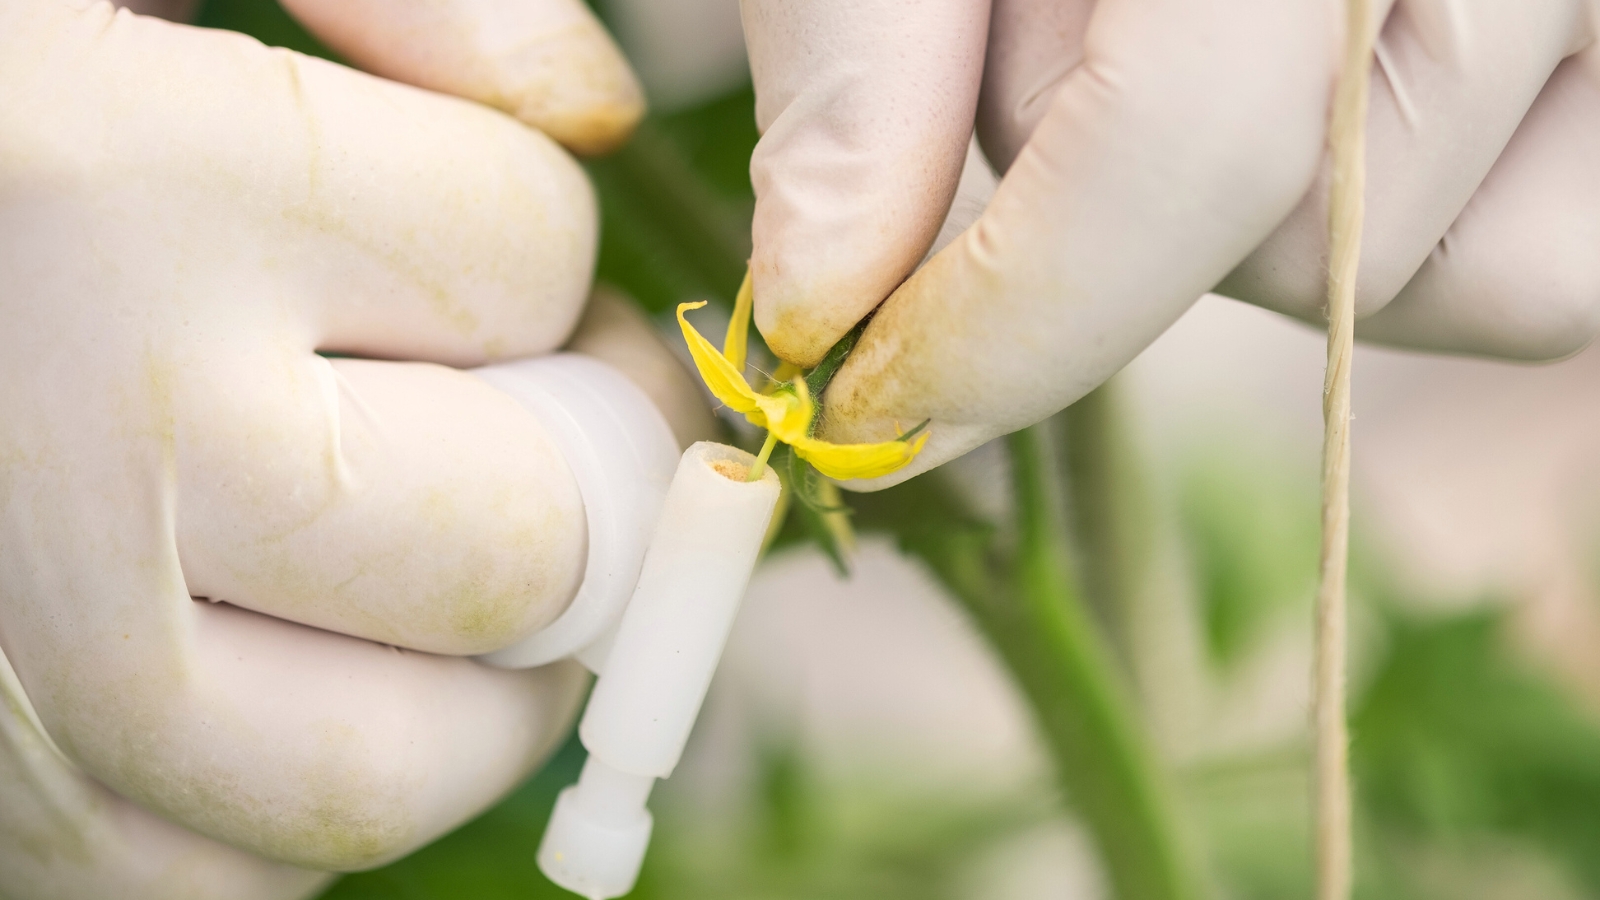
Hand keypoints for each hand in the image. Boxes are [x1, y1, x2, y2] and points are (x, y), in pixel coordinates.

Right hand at [0, 2, 707, 897]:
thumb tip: (589, 111)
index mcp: (115, 199)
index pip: (528, 257)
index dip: (540, 244)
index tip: (477, 236)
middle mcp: (70, 473)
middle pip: (523, 553)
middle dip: (575, 476)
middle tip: (534, 421)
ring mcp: (22, 696)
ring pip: (405, 765)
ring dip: (480, 668)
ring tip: (425, 550)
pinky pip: (251, 868)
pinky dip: (318, 773)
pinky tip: (276, 649)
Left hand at [741, 0, 1599, 484]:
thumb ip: (866, 62)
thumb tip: (820, 298)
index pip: (1188, 146)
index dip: (1014, 321)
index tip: (872, 407)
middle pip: (1327, 239)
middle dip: (1130, 224)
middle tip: (1054, 56)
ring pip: (1476, 269)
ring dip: (1280, 227)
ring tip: (1188, 58)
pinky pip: (1553, 244)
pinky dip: (1418, 220)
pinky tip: (1313, 104)